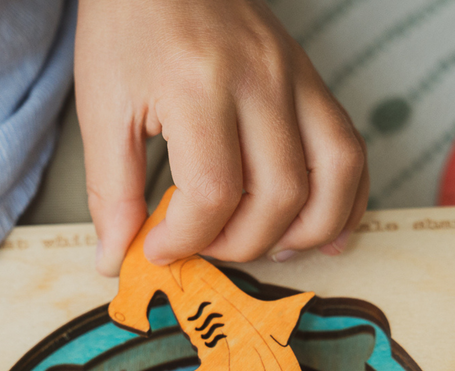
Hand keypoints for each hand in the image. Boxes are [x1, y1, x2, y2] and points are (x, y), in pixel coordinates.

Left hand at [76, 0, 368, 273]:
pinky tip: (324, 230)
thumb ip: (111, 191)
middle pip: (279, 195)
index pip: (214, 192)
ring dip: (308, 231)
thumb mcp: (101, 107)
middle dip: (242, 243)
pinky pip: (352, 151)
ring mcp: (296, 79)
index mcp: (199, 84)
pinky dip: (348, 200)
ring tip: (270, 247)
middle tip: (205, 247)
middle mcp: (260, 80)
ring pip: (335, 176)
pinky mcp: (313, 81)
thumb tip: (115, 259)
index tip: (159, 248)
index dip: (187, 239)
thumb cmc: (128, 26)